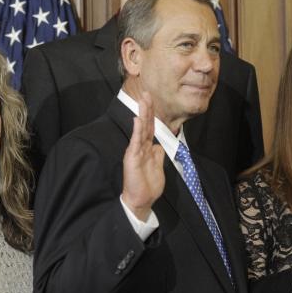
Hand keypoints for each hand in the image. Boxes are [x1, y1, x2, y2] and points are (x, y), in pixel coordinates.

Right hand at [121, 91, 165, 220]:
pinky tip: (137, 120)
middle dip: (146, 109)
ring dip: (142, 115)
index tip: (152, 101)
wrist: (141, 199)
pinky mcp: (131, 157)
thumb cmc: (148, 185)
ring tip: (143, 101)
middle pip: (145, 125)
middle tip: (146, 93)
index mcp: (147, 148)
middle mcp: (140, 147)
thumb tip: (160, 145)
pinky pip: (135, 142)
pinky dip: (137, 131)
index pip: (150, 128)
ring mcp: (135, 151)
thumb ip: (158, 154)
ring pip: (140, 130)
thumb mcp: (157, 166)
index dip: (152, 115)